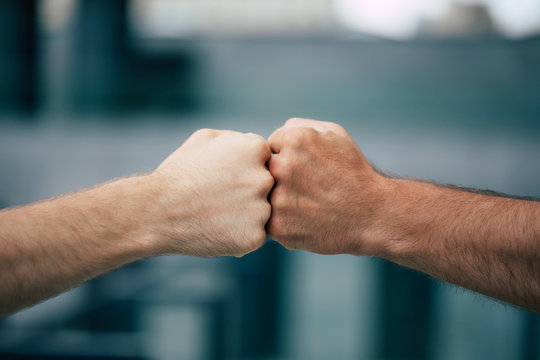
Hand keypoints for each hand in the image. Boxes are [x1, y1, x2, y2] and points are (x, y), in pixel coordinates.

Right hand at [150, 129, 273, 256]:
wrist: (156, 211)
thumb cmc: (180, 172)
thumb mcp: (206, 138)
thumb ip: (238, 139)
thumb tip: (258, 147)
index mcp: (255, 149)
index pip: (266, 158)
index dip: (244, 167)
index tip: (224, 175)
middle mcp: (264, 178)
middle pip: (269, 184)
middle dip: (249, 189)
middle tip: (221, 196)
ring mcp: (261, 210)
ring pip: (264, 210)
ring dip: (247, 213)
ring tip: (218, 212)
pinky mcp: (255, 237)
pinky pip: (256, 234)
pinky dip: (241, 233)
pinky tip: (219, 228)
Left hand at [266, 118, 390, 255]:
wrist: (372, 215)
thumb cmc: (352, 172)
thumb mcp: (333, 134)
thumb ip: (298, 126)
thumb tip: (273, 137)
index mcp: (293, 139)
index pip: (270, 147)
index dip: (287, 158)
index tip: (306, 169)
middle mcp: (282, 166)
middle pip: (263, 171)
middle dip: (279, 179)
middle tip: (305, 188)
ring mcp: (278, 198)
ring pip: (264, 197)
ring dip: (279, 201)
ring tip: (306, 205)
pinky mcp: (278, 226)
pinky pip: (268, 221)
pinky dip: (282, 221)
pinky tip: (304, 220)